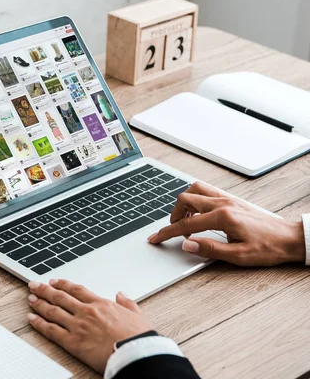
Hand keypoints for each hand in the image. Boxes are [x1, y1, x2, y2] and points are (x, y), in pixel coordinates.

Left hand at [27, 279, 152, 372]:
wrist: (136, 354)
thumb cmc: (139, 338)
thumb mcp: (138, 315)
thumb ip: (127, 303)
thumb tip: (121, 294)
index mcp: (101, 304)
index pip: (76, 290)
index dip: (63, 284)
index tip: (54, 281)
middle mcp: (86, 312)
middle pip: (60, 297)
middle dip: (45, 290)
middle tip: (34, 285)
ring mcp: (78, 326)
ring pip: (53, 311)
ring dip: (39, 303)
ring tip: (30, 299)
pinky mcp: (73, 342)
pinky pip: (51, 330)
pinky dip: (39, 323)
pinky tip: (31, 318)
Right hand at [148, 181, 304, 265]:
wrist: (289, 239)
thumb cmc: (268, 248)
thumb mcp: (238, 256)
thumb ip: (210, 249)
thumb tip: (186, 245)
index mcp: (223, 217)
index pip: (186, 225)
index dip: (167, 233)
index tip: (155, 238)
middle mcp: (223, 203)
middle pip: (185, 200)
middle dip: (173, 215)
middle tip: (172, 230)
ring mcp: (228, 199)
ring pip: (195, 190)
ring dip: (184, 203)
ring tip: (184, 220)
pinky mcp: (232, 199)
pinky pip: (206, 191)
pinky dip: (195, 199)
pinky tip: (198, 213)